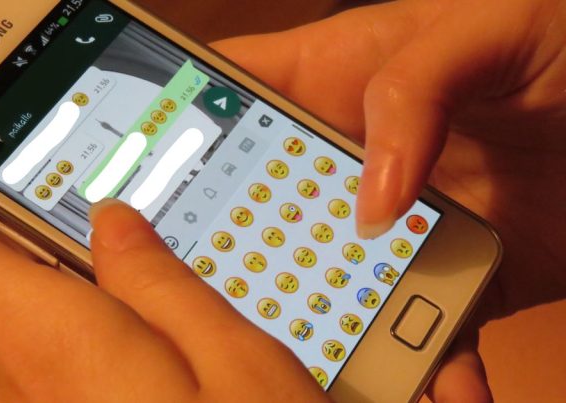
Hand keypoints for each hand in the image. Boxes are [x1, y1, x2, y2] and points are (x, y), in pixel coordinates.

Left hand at [0, 104, 328, 401]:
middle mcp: (26, 397)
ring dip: (26, 280)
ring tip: (93, 245)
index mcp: (62, 354)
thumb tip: (114, 225)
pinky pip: (28, 372)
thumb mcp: (244, 372)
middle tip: (44, 183)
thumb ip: (169, 291)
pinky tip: (120, 325)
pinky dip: (51, 327)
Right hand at [213, 0, 565, 400]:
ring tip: (325, 371)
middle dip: (234, 258)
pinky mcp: (460, 274)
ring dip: (329, 331)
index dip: (175, 122)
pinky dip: (434, 370)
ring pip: (336, 286)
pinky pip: (431, 332)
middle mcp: (356, 158)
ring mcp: (404, 223)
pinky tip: (447, 392)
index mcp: (340, 79)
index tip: (130, 173)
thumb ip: (412, 90)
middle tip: (209, 303)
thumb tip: (372, 200)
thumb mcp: (487, 26)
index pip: (230, 92)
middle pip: (265, 210)